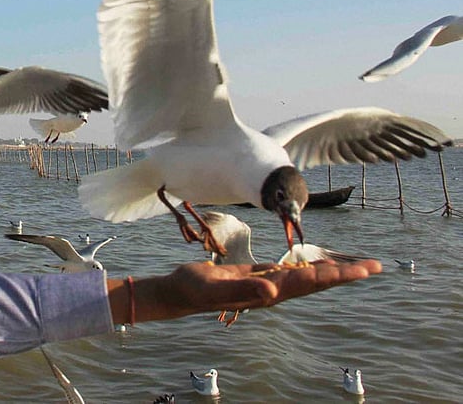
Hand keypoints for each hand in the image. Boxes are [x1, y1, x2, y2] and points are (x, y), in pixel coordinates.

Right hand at [108, 259, 381, 323]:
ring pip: (307, 276)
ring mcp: (267, 284)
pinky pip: (290, 270)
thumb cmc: (195, 289)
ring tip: (356, 266)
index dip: (333, 275)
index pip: (308, 282)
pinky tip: (316, 263)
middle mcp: (274, 290)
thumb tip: (275, 289)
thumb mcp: (218, 287)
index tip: (358, 270)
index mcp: (269, 292)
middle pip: (317, 281)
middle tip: (376, 267)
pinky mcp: (258, 276)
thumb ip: (245, 289)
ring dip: (332, 270)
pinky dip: (307, 265)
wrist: (180, 292)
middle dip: (345, 274)